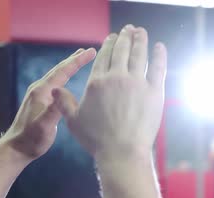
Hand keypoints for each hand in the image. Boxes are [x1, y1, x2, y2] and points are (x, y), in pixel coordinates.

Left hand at [1, 48, 95, 161]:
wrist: (17, 148)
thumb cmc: (32, 140)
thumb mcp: (45, 127)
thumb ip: (54, 111)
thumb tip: (63, 95)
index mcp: (42, 92)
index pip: (62, 72)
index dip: (77, 61)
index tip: (91, 52)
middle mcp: (39, 90)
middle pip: (59, 70)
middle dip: (74, 60)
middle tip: (88, 51)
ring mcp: (39, 95)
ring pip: (57, 76)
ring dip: (69, 67)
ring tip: (79, 59)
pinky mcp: (40, 102)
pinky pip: (55, 84)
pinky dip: (65, 77)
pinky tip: (68, 80)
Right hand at [54, 25, 166, 160]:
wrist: (122, 151)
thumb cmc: (97, 140)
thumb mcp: (74, 121)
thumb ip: (64, 103)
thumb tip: (54, 91)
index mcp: (97, 82)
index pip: (103, 57)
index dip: (108, 44)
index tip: (111, 37)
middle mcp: (116, 78)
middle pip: (121, 51)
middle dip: (124, 37)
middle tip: (128, 30)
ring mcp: (136, 83)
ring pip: (139, 54)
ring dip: (140, 40)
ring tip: (141, 32)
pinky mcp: (154, 91)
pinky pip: (158, 67)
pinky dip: (159, 55)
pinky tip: (159, 46)